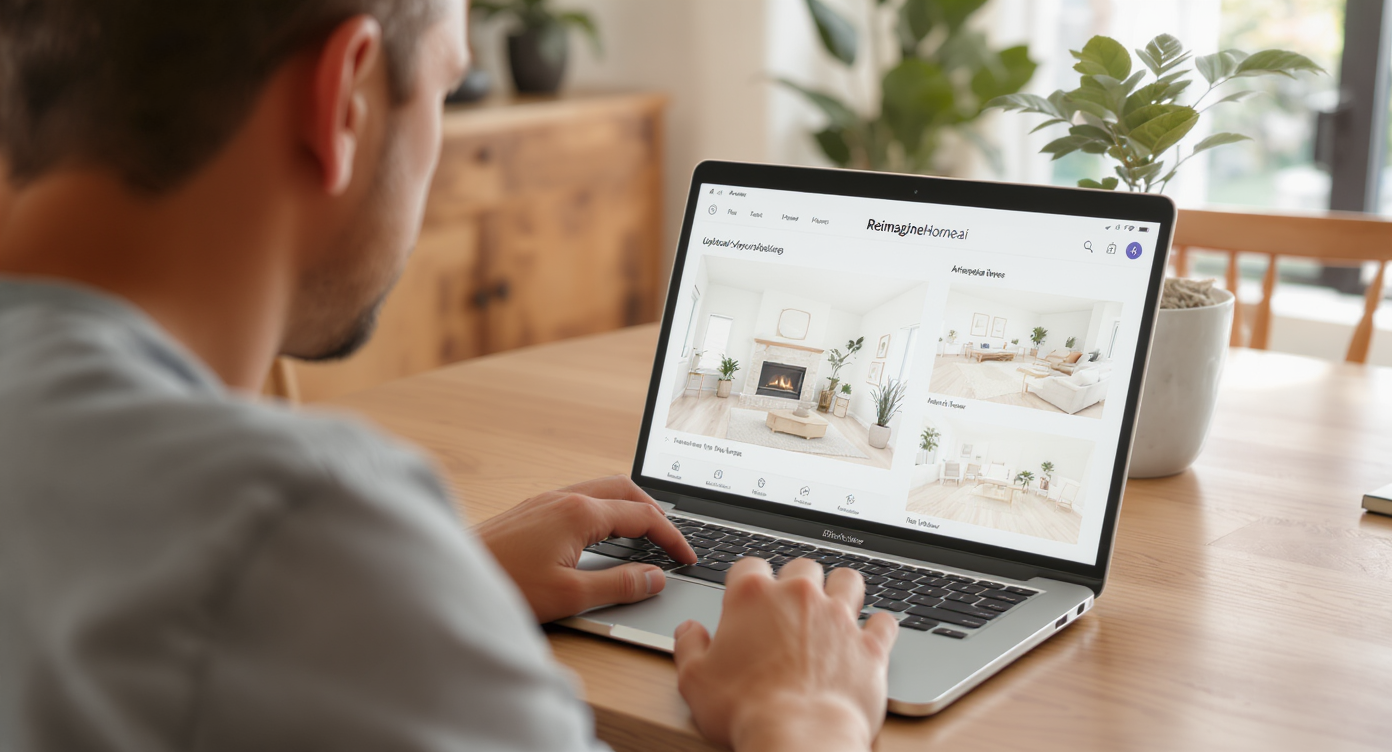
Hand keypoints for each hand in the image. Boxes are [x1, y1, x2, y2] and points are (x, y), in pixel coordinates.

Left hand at [474, 475, 696, 622]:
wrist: (452, 578)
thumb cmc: (503, 585)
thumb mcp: (570, 596)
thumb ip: (619, 585)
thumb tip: (655, 578)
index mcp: (579, 513)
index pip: (642, 516)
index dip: (671, 537)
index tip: (686, 558)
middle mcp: (564, 497)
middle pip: (625, 490)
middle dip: (654, 511)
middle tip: (670, 540)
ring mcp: (545, 500)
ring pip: (601, 490)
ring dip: (628, 507)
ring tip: (643, 534)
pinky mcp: (530, 510)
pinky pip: (580, 498)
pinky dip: (603, 510)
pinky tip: (600, 534)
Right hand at [673, 558, 897, 751]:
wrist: (799, 736)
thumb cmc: (745, 710)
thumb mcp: (695, 681)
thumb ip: (688, 648)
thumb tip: (688, 632)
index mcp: (753, 597)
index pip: (749, 566)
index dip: (748, 580)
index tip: (749, 596)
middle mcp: (799, 596)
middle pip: (802, 567)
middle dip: (796, 581)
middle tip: (792, 604)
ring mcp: (839, 617)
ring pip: (848, 580)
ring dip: (841, 589)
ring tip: (836, 604)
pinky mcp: (870, 645)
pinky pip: (884, 621)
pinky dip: (878, 626)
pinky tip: (872, 633)